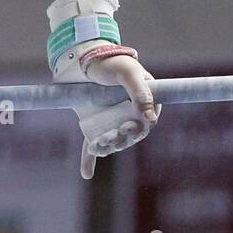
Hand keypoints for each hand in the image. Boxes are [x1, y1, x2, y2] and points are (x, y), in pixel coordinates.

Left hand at [72, 52, 159, 179]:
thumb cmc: (110, 62)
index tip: (125, 129)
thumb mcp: (127, 74)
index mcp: (143, 101)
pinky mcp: (93, 126)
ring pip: (111, 142)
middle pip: (128, 136)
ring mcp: (111, 121)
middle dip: (118, 140)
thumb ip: (141, 94)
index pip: (145, 123)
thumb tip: (152, 121)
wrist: (81, 58)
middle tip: (105, 138)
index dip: (137, 131)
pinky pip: (93, 145)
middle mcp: (128, 114)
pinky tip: (87, 173)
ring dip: (104, 148)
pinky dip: (89, 160)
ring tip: (94, 147)